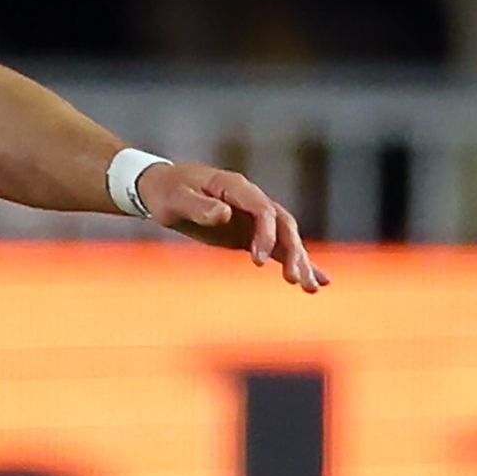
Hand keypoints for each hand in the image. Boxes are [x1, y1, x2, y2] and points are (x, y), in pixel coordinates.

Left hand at [137, 161, 330, 291]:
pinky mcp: (250, 233)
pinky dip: (295, 263)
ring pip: (285, 238)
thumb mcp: (175, 199)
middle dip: (292, 252)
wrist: (161, 189)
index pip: (263, 209)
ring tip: (311, 288)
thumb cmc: (166, 192)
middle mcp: (251, 200)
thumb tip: (224, 213)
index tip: (257, 262)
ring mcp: (253, 217)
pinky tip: (316, 283)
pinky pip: (278, 248)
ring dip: (300, 261)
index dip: (265, 234)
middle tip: (294, 280)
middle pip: (282, 224)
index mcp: (235, 187)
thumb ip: (199, 207)